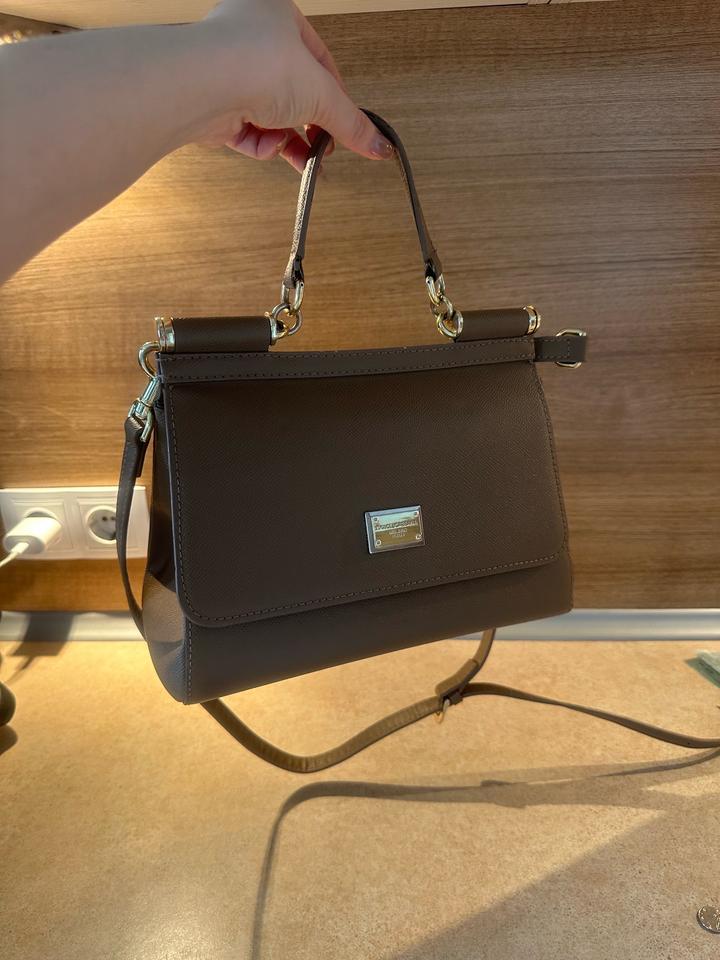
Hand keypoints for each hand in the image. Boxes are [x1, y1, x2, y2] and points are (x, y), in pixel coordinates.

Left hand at [190, 0, 393, 170]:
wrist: (203, 86)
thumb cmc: (254, 63)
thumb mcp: (322, 95)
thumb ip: (351, 123)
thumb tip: (378, 145)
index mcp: (278, 15)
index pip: (319, 62)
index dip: (336, 98)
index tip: (346, 126)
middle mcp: (250, 40)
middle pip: (294, 94)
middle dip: (309, 127)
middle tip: (322, 147)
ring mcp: (229, 73)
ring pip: (270, 116)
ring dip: (286, 140)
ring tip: (301, 157)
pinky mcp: (214, 106)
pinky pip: (247, 131)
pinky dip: (260, 144)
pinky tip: (267, 146)